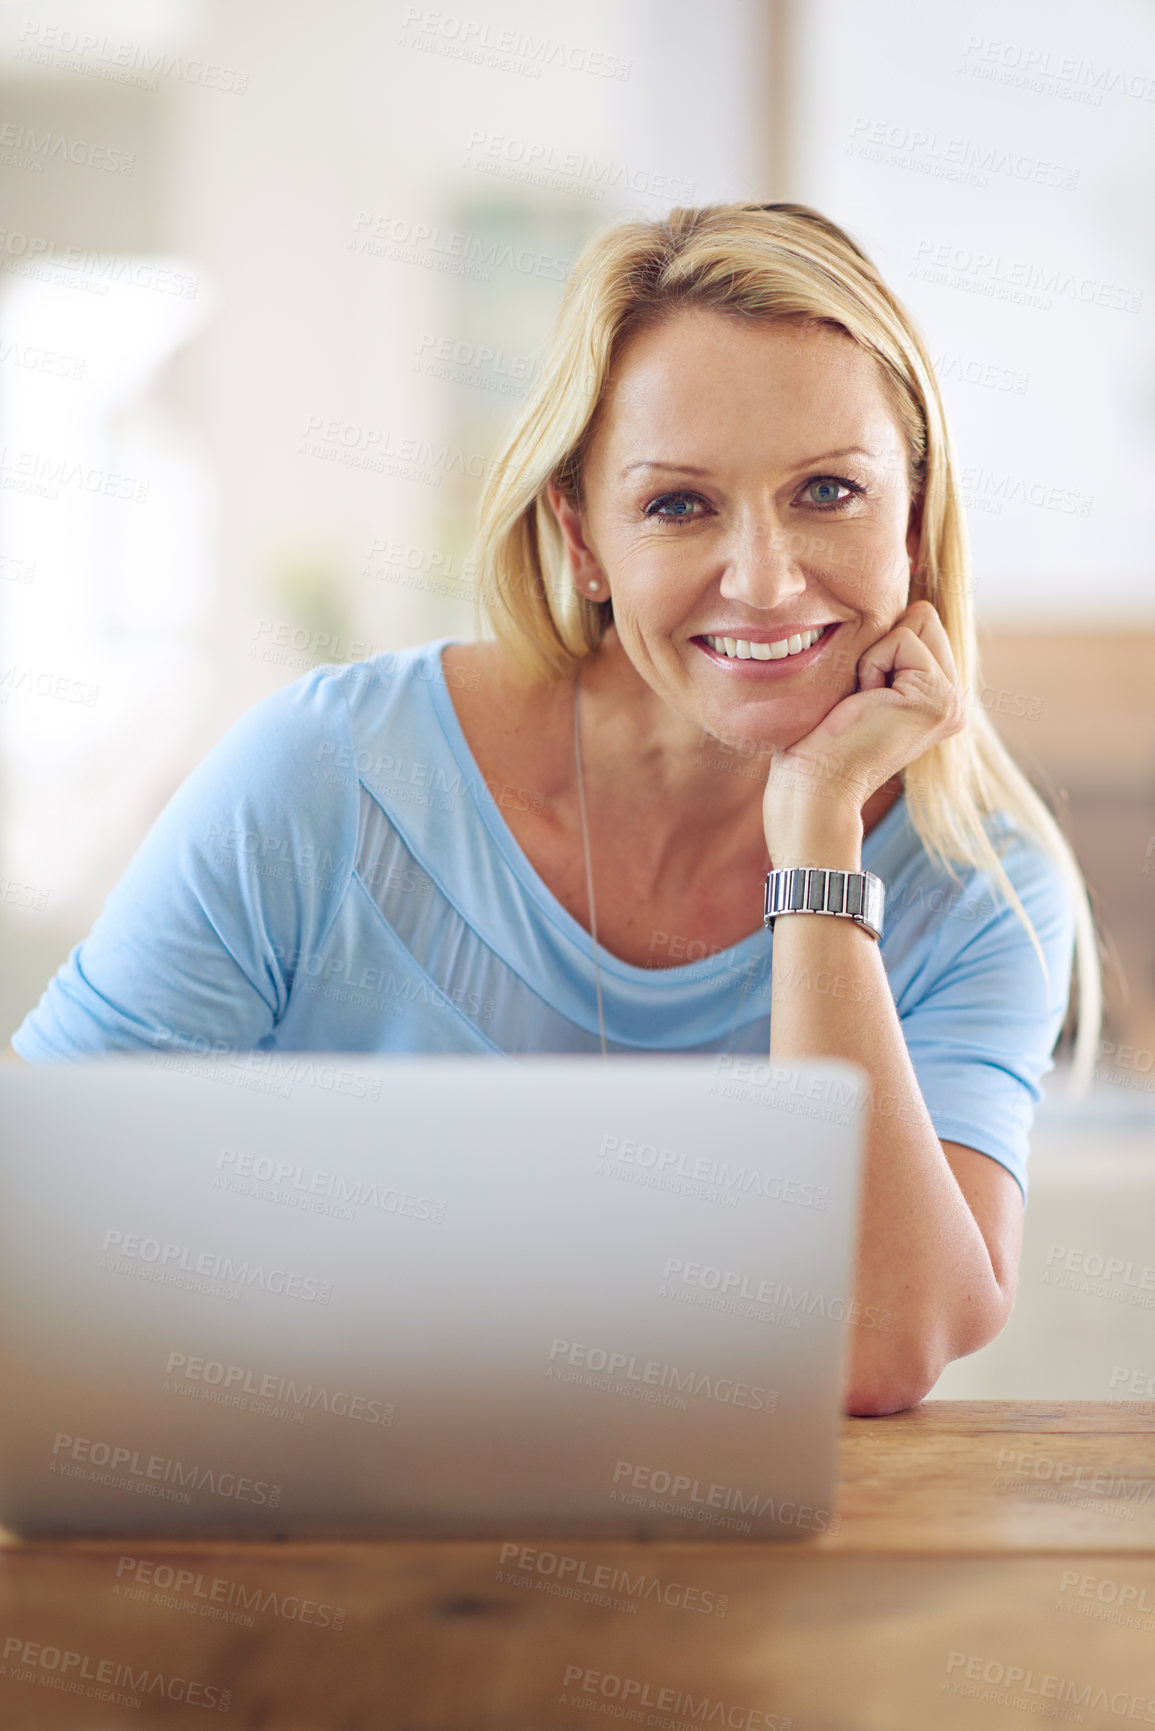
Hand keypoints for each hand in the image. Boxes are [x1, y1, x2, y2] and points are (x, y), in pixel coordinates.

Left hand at [762, 600, 966, 840]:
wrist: (814, 786)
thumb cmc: (817, 739)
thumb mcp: (855, 681)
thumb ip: (884, 647)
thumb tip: (906, 601)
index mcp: (936, 696)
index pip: (918, 622)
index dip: (876, 642)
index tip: (859, 694)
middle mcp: (953, 700)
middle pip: (923, 615)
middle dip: (878, 644)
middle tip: (860, 698)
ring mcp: (953, 701)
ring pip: (916, 622)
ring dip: (872, 656)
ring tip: (862, 703)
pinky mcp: (940, 699)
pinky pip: (901, 640)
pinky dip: (871, 665)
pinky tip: (864, 706)